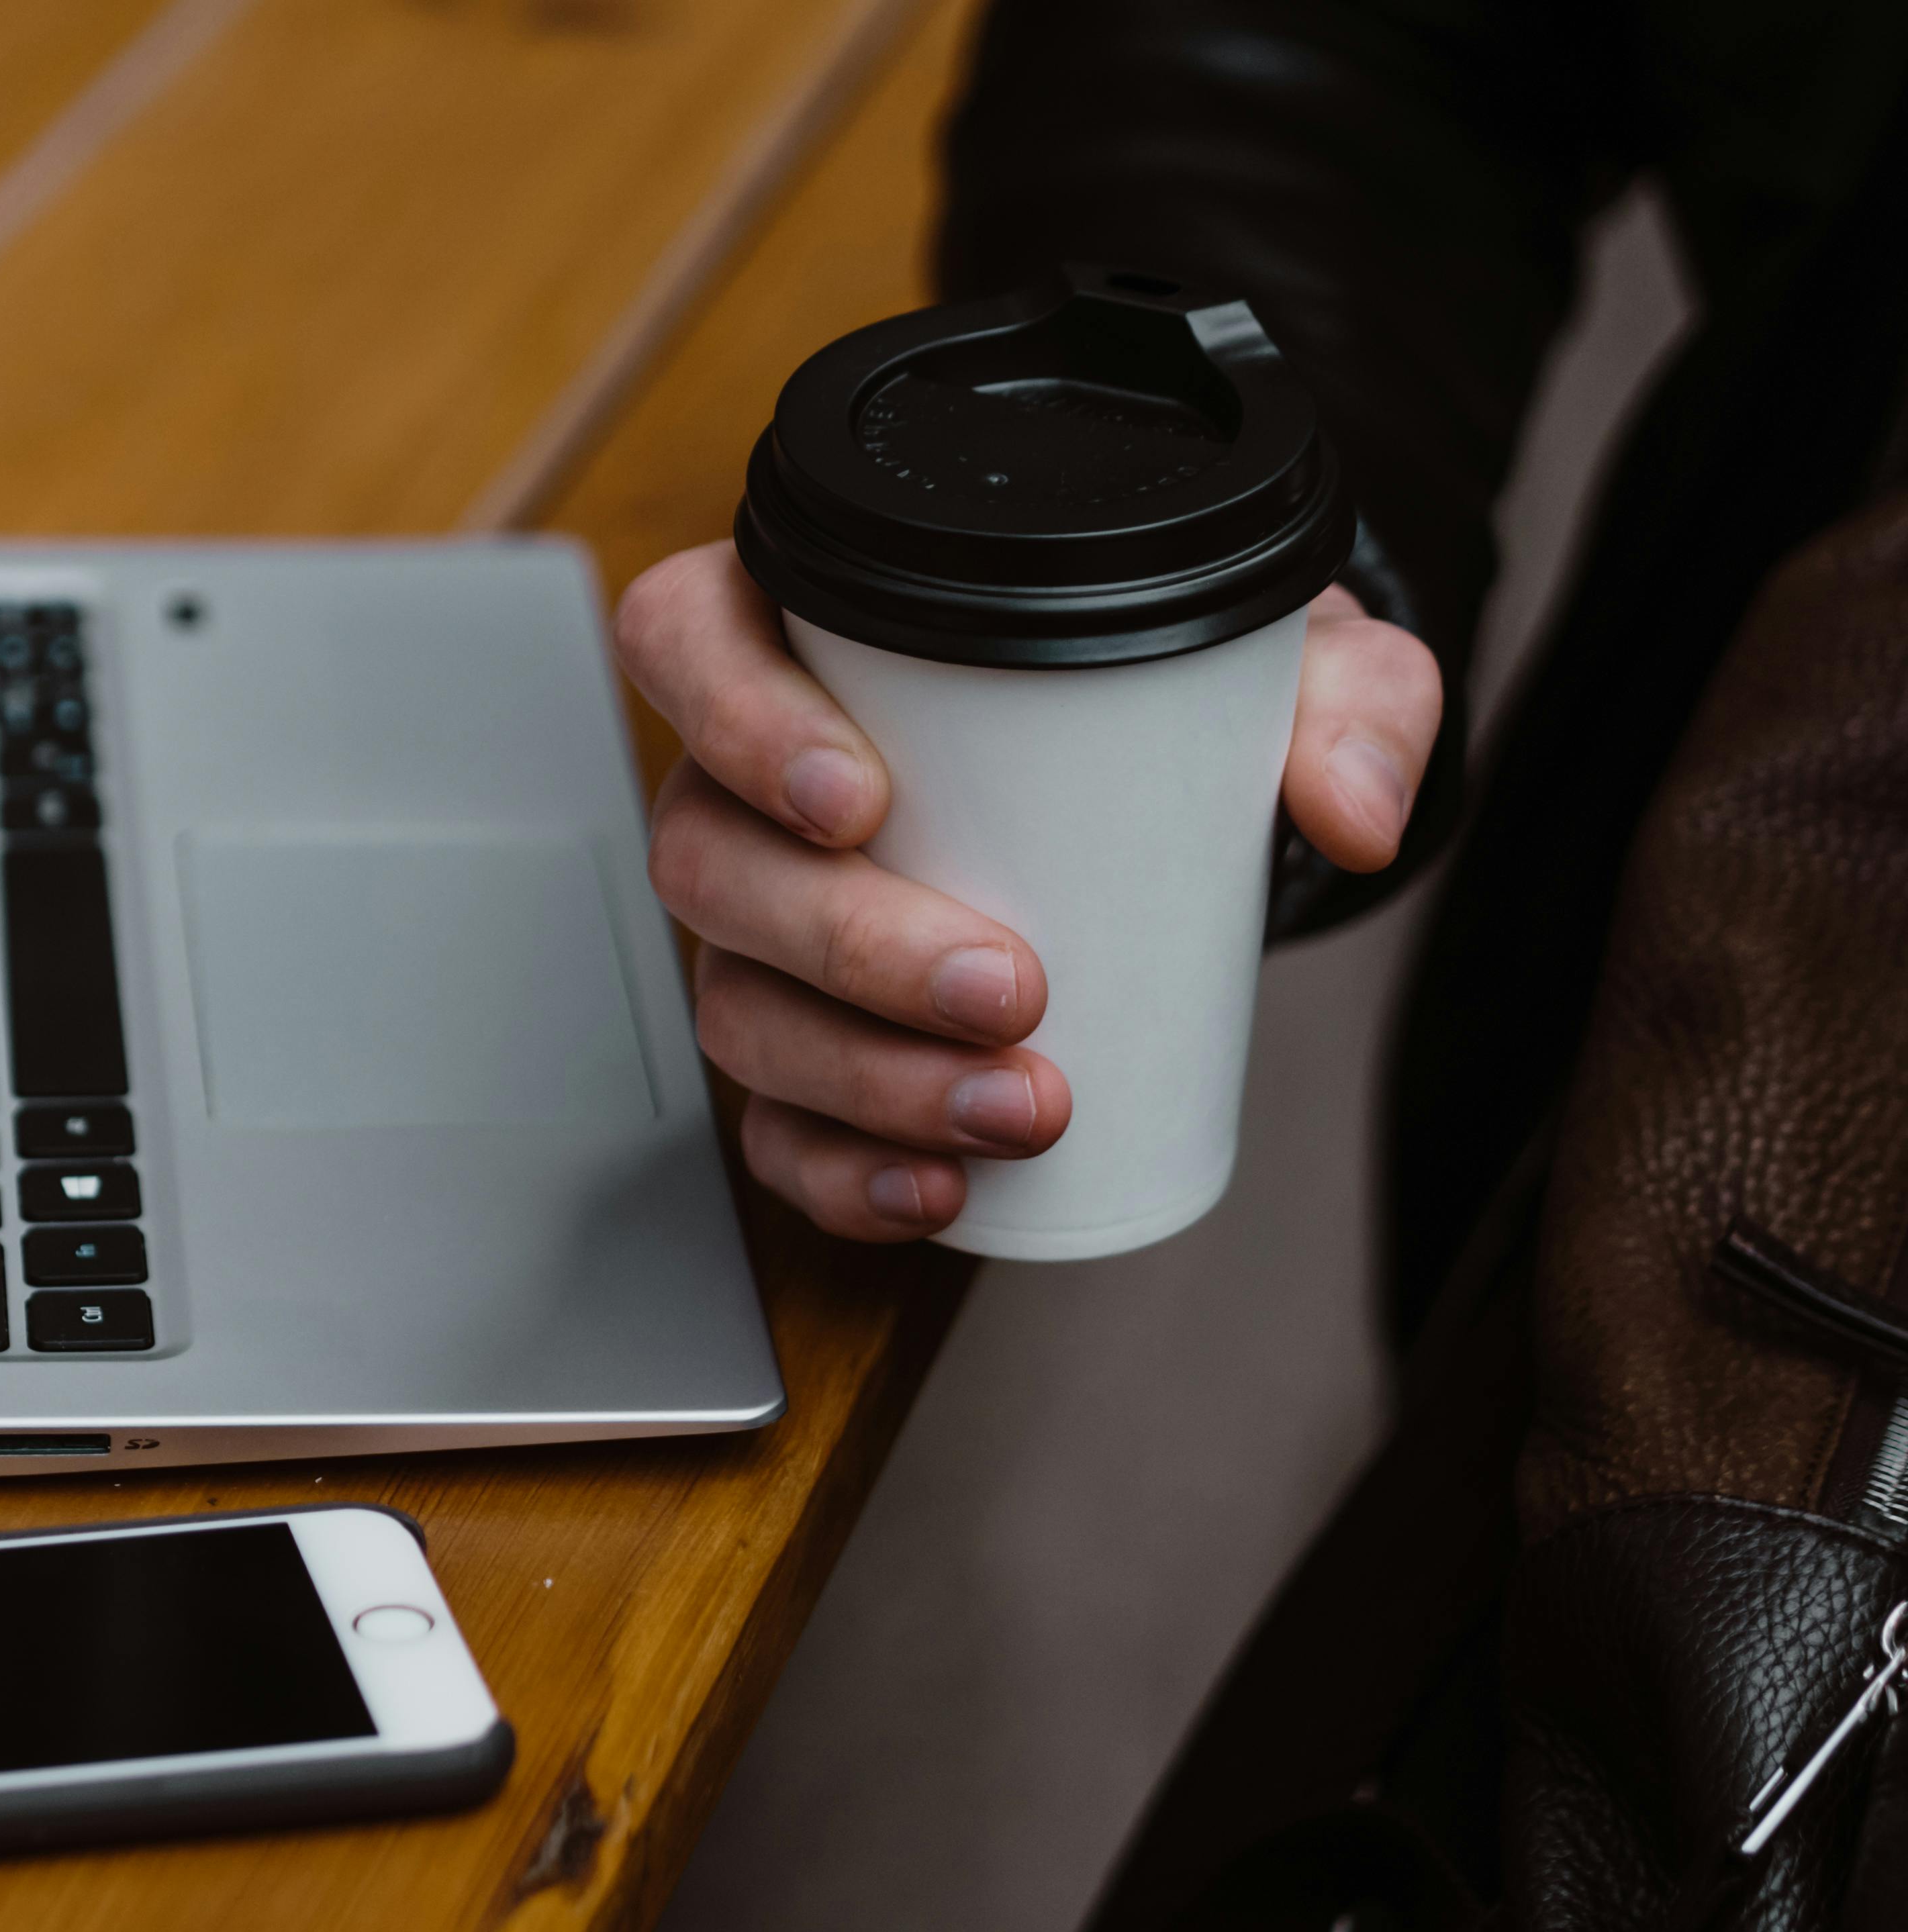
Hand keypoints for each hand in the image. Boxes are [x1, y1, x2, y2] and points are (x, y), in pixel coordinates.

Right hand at [616, 541, 1439, 1241]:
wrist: (1178, 809)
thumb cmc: (1173, 700)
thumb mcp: (1279, 658)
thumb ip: (1346, 694)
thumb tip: (1351, 811)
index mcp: (808, 637)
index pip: (687, 642)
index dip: (735, 720)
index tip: (858, 797)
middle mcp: (750, 786)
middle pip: (705, 861)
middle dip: (846, 945)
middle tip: (1006, 987)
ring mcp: (763, 928)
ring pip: (734, 1005)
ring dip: (863, 1076)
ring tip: (1017, 1107)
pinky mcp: (804, 1043)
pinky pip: (770, 1123)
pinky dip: (842, 1169)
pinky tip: (939, 1188)